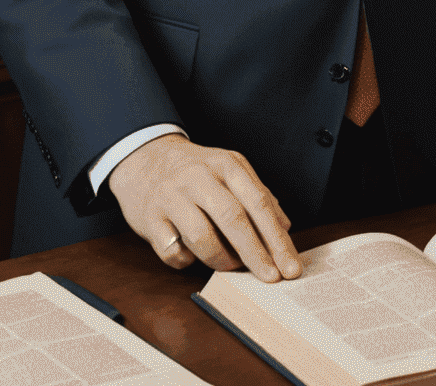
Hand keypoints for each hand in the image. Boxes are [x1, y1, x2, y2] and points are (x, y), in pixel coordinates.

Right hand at [107, 134, 302, 281]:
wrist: (144, 159)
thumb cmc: (196, 172)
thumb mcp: (230, 171)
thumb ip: (258, 196)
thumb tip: (285, 228)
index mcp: (225, 164)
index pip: (258, 202)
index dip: (276, 238)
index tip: (290, 266)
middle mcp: (199, 176)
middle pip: (233, 218)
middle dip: (255, 253)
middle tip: (271, 278)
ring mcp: (172, 196)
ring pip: (202, 237)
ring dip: (221, 259)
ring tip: (229, 264)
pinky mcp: (150, 218)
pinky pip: (173, 252)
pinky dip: (187, 261)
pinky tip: (192, 254)